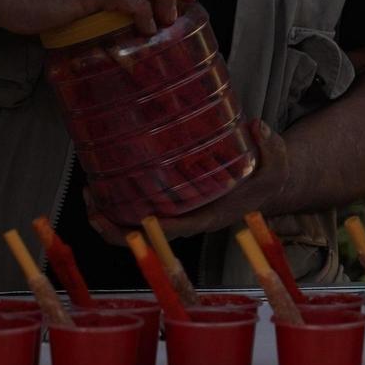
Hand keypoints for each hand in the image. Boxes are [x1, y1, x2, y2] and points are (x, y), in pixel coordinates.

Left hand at [86, 120, 290, 245]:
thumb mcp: (275, 164)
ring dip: (108, 219)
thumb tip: (257, 127)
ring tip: (88, 194)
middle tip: (94, 206)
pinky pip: (137, 212)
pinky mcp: (168, 203)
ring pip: (136, 229)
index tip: (136, 220)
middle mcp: (188, 220)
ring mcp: (175, 215)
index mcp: (211, 216)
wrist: (261, 183)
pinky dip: (115, 205)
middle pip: (147, 237)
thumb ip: (270, 147)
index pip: (181, 228)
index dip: (156, 229)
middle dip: (117, 229)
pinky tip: (100, 185)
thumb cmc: (265, 176)